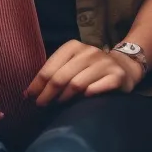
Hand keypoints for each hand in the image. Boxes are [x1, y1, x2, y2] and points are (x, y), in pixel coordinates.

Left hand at [26, 41, 140, 106]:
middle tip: (40, 105)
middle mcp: (88, 52)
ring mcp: (103, 63)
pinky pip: (97, 88)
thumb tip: (29, 92)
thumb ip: (55, 73)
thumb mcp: (72, 64)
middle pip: (61, 77)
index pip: (50, 66)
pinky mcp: (116, 76)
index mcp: (73, 46)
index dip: (37, 83)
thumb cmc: (90, 69)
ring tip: (58, 105)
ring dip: (64, 97)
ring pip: (77, 84)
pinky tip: (82, 101)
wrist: (123, 67)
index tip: (28, 96)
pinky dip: (87, 95)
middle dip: (47, 93)